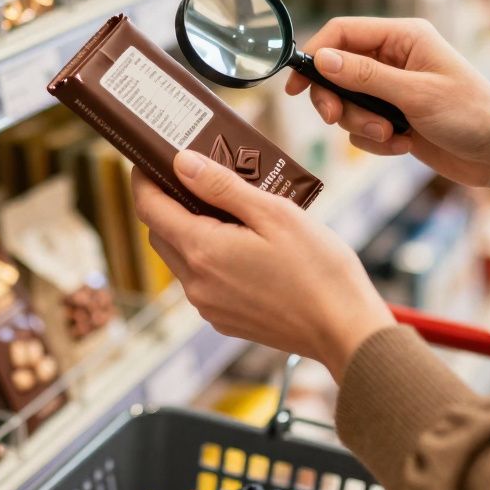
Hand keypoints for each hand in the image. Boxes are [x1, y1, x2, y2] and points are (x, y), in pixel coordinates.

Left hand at [132, 150, 394, 379]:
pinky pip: (202, 280)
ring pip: (181, 257)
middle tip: (197, 175)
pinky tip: (243, 243)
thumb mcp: (274, 213)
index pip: (149, 208)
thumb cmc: (319, 269)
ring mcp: (209, 306)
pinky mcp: (225, 319)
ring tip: (229, 208)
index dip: (143, 179)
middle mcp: (196, 283)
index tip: (148, 158)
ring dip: (190, 229)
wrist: (345, 331)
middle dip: (168, 202)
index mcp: (203, 251)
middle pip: (161, 232)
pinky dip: (209, 256)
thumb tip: (182, 163)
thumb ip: (222, 187)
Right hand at [286, 17, 489, 221]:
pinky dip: (375, 142)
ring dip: (360, 126)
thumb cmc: (473, 115)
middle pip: (337, 71)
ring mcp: (393, 90)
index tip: (295, 86)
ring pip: (347, 103)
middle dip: (337, 100)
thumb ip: (365, 77)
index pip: (343, 32)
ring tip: (390, 136)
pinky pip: (362, 129)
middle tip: (336, 119)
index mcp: (403, 37)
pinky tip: (403, 146)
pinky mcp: (394, 118)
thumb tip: (321, 59)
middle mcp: (395, 59)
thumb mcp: (415, 94)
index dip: (315, 54)